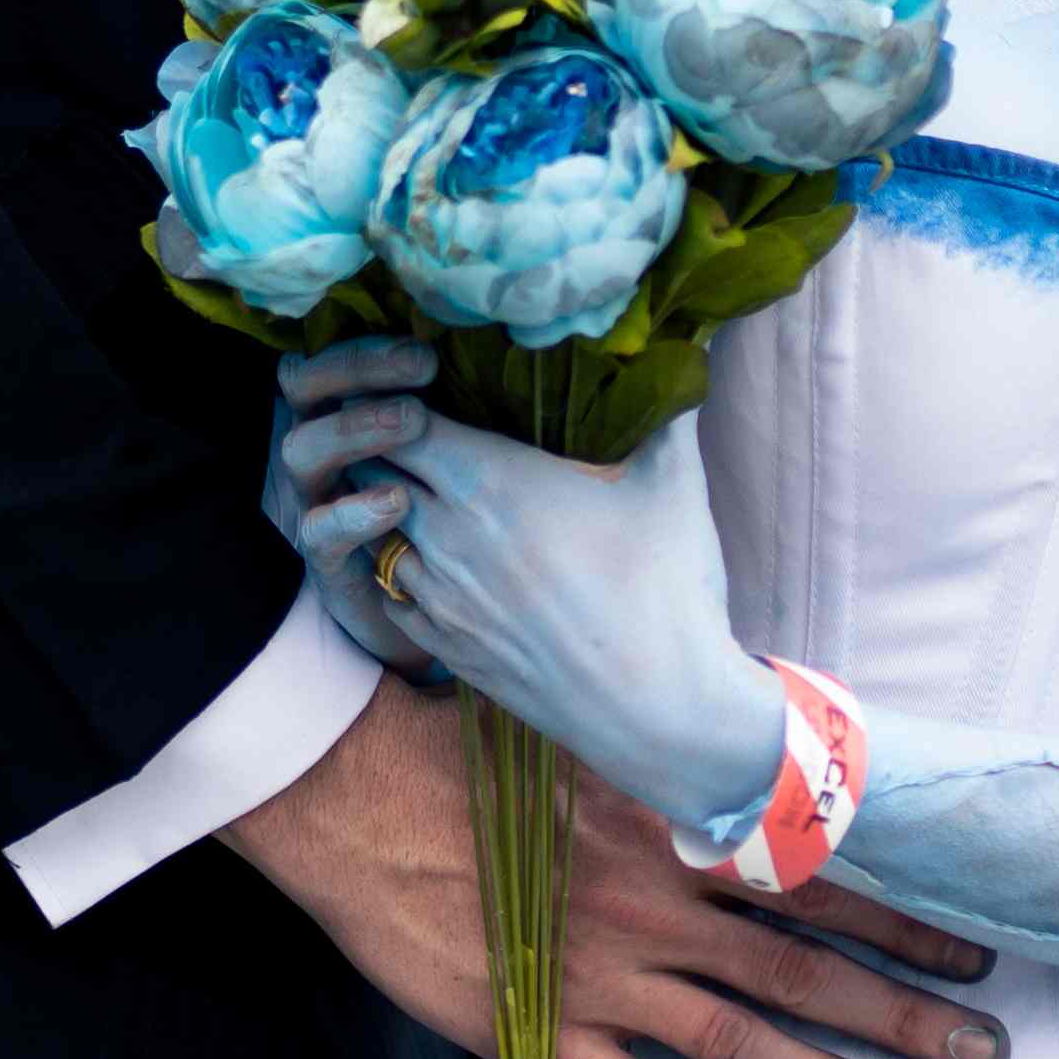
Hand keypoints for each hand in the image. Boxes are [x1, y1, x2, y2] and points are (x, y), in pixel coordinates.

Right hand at [227, 671, 1003, 1058]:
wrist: (353, 797)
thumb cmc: (467, 747)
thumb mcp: (592, 725)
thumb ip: (682, 749)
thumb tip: (774, 738)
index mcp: (675, 825)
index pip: (820, 879)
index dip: (905, 917)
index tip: (975, 945)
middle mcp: (654, 906)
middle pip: (806, 970)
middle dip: (904, 1013)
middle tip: (985, 1051)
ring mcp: (599, 977)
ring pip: (744, 1040)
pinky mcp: (539, 1032)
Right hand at [267, 332, 440, 673]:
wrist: (436, 608)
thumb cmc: (454, 515)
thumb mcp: (456, 453)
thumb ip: (456, 410)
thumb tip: (496, 363)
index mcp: (345, 411)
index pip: (332, 360)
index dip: (367, 349)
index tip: (425, 355)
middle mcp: (320, 448)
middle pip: (302, 387)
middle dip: (357, 369)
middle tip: (421, 369)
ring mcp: (314, 500)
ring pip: (302, 449)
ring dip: (354, 427)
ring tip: (412, 421)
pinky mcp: (323, 556)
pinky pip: (319, 528)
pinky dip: (354, 511)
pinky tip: (397, 500)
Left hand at [283, 361, 778, 832]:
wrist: (659, 711)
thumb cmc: (668, 594)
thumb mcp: (674, 488)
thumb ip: (666, 410)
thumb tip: (689, 347)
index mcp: (491, 483)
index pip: (397, 417)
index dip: (399, 394)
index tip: (426, 384)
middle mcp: (446, 536)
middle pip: (370, 468)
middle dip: (382, 442)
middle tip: (414, 427)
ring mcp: (436, 596)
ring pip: (369, 530)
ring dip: (385, 505)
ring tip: (421, 487)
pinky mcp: (440, 645)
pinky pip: (387, 590)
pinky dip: (398, 564)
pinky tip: (433, 555)